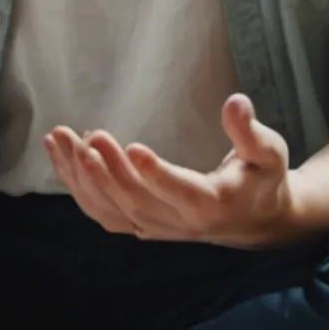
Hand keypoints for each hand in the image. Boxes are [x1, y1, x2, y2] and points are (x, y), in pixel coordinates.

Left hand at [43, 93, 305, 249]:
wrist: (254, 220)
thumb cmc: (261, 178)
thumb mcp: (268, 152)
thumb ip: (250, 131)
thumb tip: (236, 102)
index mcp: (213, 204)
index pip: (182, 192)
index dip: (157, 174)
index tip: (133, 147)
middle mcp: (181, 223)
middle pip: (137, 201)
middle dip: (109, 169)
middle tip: (90, 135)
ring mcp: (156, 227)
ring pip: (111, 210)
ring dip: (81, 177)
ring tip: (61, 139)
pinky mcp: (140, 225)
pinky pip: (102, 212)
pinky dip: (77, 187)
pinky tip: (60, 156)